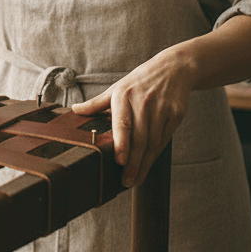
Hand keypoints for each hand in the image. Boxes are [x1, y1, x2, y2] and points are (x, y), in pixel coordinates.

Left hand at [70, 51, 192, 187]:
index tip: (119, 162)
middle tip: (126, 182)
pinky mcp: (175, 114)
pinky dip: (156, 155)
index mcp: (123, 96)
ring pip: (153, 142)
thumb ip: (96, 103)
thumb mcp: (116, 88)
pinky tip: (148, 165)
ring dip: (145, 164)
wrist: (173, 69)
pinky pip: (164, 139)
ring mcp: (161, 109)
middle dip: (133, 163)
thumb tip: (75, 110)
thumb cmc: (139, 82)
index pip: (123, 124)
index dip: (122, 144)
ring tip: (135, 179)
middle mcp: (143, 102)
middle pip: (139, 138)